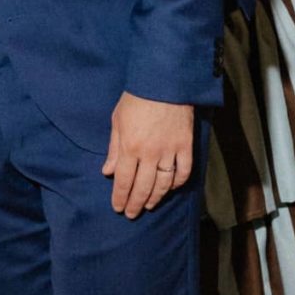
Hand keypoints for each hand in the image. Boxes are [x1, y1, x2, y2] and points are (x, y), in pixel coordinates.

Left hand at [102, 93, 193, 217]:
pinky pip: (184, 171)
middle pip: (143, 187)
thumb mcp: (117, 120)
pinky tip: (171, 188)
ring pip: (164, 183)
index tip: (118, 208)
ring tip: (149, 205)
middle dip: (135, 203)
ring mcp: (170, 150)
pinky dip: (178, 182)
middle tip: (131, 214)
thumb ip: (114, 148)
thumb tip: (108, 172)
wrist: (164, 81)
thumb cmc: (136, 98)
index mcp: (130, 147)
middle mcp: (150, 153)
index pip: (124, 181)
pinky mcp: (186, 145)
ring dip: (156, 197)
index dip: (120, 197)